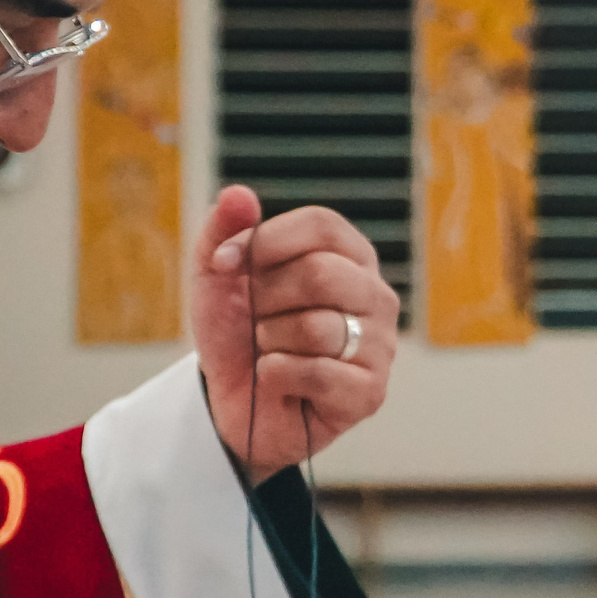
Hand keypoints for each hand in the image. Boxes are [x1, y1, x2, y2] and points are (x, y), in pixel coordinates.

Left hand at [193, 185, 400, 477]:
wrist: (232, 403)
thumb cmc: (237, 334)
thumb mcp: (216, 278)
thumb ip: (223, 230)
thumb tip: (238, 194)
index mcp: (349, 256)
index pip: (322, 226)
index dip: (266, 241)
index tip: (226, 264)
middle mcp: (375, 295)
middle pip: (320, 274)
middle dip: (265, 300)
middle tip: (254, 321)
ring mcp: (380, 345)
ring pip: (316, 327)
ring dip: (269, 342)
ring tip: (268, 351)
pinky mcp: (370, 392)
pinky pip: (318, 372)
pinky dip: (277, 375)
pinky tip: (275, 380)